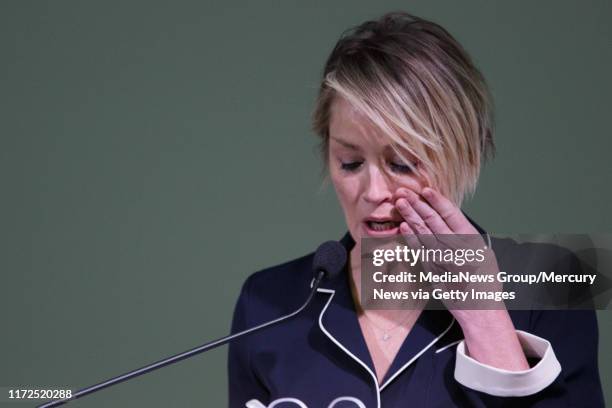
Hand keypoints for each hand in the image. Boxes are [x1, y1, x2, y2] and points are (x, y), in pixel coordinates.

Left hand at [393, 186, 529, 370]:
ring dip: (409, 217)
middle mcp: (457, 249)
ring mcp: (443, 260)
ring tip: (399, 203)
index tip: (426, 190)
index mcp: (472, 241)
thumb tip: (449, 218)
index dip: (437, 201)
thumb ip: (467, 237)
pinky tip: (403, 226)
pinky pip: (420, 251)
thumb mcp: (484, 254)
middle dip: (417, 204)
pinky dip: (411, 238)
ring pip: (423, 233)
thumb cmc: (484, 281)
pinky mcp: (433, 272)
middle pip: (433, 221)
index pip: (452, 215)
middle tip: (403, 191)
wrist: (481, 310)